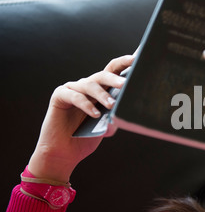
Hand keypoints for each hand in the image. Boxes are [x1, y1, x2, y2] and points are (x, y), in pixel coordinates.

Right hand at [27, 55, 133, 182]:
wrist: (65, 153)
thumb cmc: (87, 138)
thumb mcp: (108, 125)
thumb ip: (117, 114)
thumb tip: (131, 107)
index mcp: (100, 89)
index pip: (114, 71)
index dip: (124, 63)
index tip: (137, 59)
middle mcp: (87, 85)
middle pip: (103, 74)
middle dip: (115, 78)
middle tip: (126, 84)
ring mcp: (73, 89)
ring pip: (90, 85)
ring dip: (102, 95)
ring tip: (112, 104)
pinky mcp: (60, 96)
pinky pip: (74, 96)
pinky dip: (86, 105)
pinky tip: (95, 114)